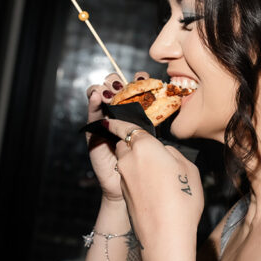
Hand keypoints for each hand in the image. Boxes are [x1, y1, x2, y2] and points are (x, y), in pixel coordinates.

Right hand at [84, 71, 148, 200]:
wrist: (129, 183)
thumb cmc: (144, 161)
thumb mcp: (153, 136)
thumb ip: (156, 120)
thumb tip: (169, 100)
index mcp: (134, 110)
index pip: (133, 86)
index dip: (137, 79)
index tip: (143, 77)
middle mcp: (117, 111)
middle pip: (113, 86)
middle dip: (117, 81)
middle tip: (125, 85)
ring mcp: (104, 119)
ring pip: (99, 94)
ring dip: (104, 88)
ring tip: (110, 90)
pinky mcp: (93, 130)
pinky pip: (92, 114)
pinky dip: (93, 102)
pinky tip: (96, 96)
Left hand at [106, 116, 203, 260]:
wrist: (165, 236)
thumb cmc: (182, 201)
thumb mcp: (189, 169)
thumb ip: (173, 154)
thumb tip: (164, 153)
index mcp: (145, 147)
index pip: (128, 126)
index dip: (121, 120)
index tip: (113, 116)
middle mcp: (129, 159)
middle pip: (125, 143)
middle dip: (131, 142)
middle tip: (149, 149)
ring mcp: (124, 178)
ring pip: (126, 161)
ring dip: (135, 161)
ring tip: (155, 172)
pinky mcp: (124, 193)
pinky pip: (129, 177)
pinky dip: (137, 177)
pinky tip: (154, 188)